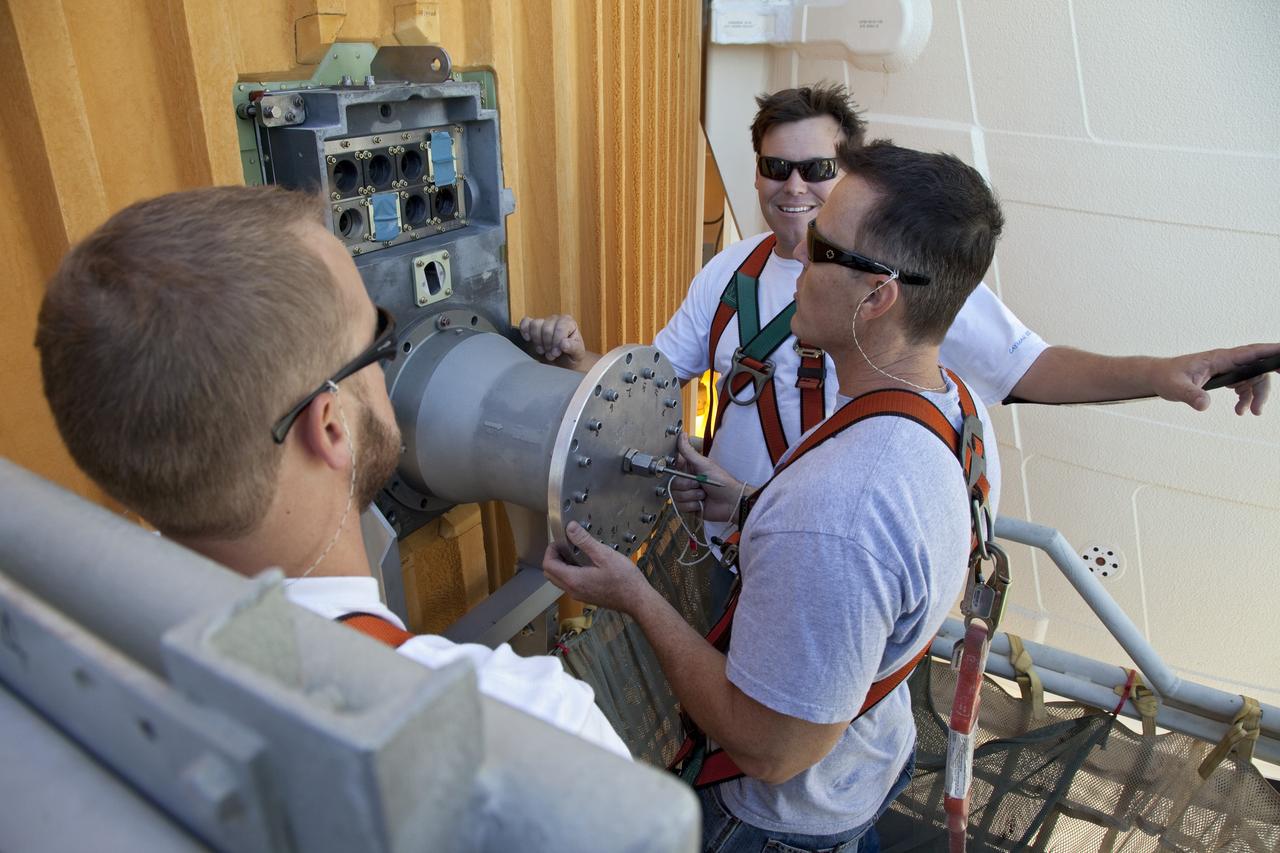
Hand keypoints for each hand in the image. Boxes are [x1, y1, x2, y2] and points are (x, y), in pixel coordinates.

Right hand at [518, 314, 585, 367]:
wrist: (564, 362)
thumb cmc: (572, 356)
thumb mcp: (578, 354)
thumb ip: (574, 348)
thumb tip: (564, 343)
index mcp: (568, 322)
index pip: (559, 328)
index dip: (556, 342)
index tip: (557, 353)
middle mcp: (556, 319)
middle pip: (546, 328)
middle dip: (547, 344)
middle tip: (551, 354)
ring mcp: (544, 322)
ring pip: (535, 325)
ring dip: (537, 341)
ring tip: (543, 350)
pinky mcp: (533, 326)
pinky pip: (525, 322)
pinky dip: (525, 331)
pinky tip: (529, 340)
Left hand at [542, 521, 653, 612]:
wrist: (637, 600)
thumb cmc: (623, 578)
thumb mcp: (604, 555)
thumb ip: (584, 541)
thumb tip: (570, 528)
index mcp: (573, 580)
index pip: (548, 565)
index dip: (551, 550)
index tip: (562, 541)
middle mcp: (572, 590)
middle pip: (551, 574)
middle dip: (554, 557)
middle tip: (567, 545)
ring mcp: (579, 595)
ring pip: (559, 580)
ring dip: (562, 565)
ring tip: (576, 552)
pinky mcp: (587, 597)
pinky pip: (570, 584)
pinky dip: (570, 572)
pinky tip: (586, 563)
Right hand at [669, 432, 744, 521]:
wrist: (731, 502)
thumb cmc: (722, 481)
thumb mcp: (704, 464)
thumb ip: (689, 452)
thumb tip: (682, 435)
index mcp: (690, 469)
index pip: (674, 468)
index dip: (676, 470)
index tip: (685, 471)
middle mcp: (687, 481)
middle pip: (674, 483)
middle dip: (688, 485)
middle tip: (700, 484)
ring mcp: (688, 494)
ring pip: (677, 496)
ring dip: (692, 496)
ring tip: (704, 494)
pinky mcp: (689, 507)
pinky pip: (681, 506)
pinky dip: (693, 506)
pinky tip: (702, 503)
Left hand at [1153, 343, 1277, 415]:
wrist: (1158, 377)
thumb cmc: (1166, 377)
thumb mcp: (1176, 388)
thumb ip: (1190, 395)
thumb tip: (1204, 405)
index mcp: (1219, 358)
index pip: (1252, 352)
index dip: (1272, 352)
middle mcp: (1226, 361)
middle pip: (1257, 369)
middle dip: (1265, 386)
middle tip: (1262, 404)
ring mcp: (1227, 369)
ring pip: (1252, 379)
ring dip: (1255, 396)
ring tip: (1247, 412)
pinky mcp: (1224, 377)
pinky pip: (1244, 386)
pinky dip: (1246, 398)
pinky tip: (1240, 409)